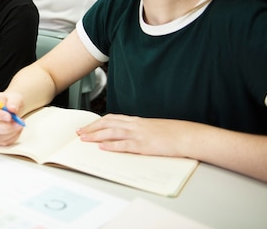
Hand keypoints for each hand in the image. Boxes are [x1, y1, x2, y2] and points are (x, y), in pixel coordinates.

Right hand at [0, 92, 24, 145]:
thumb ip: (14, 101)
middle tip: (18, 123)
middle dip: (6, 127)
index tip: (9, 116)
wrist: (11, 109)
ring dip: (11, 133)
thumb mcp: (13, 96)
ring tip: (19, 124)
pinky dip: (13, 137)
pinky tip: (17, 129)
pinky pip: (3, 142)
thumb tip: (12, 109)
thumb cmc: (9, 102)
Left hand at [77, 114, 191, 157]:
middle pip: (107, 123)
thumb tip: (126, 136)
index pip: (111, 118)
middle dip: (91, 128)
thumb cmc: (171, 134)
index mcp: (136, 121)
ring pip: (112, 132)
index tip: (86, 126)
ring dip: (96, 136)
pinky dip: (112, 146)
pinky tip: (103, 147)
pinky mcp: (145, 145)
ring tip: (84, 139)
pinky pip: (125, 145)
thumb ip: (138, 130)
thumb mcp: (152, 128)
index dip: (96, 122)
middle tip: (79, 133)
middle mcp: (135, 125)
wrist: (187, 136)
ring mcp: (139, 134)